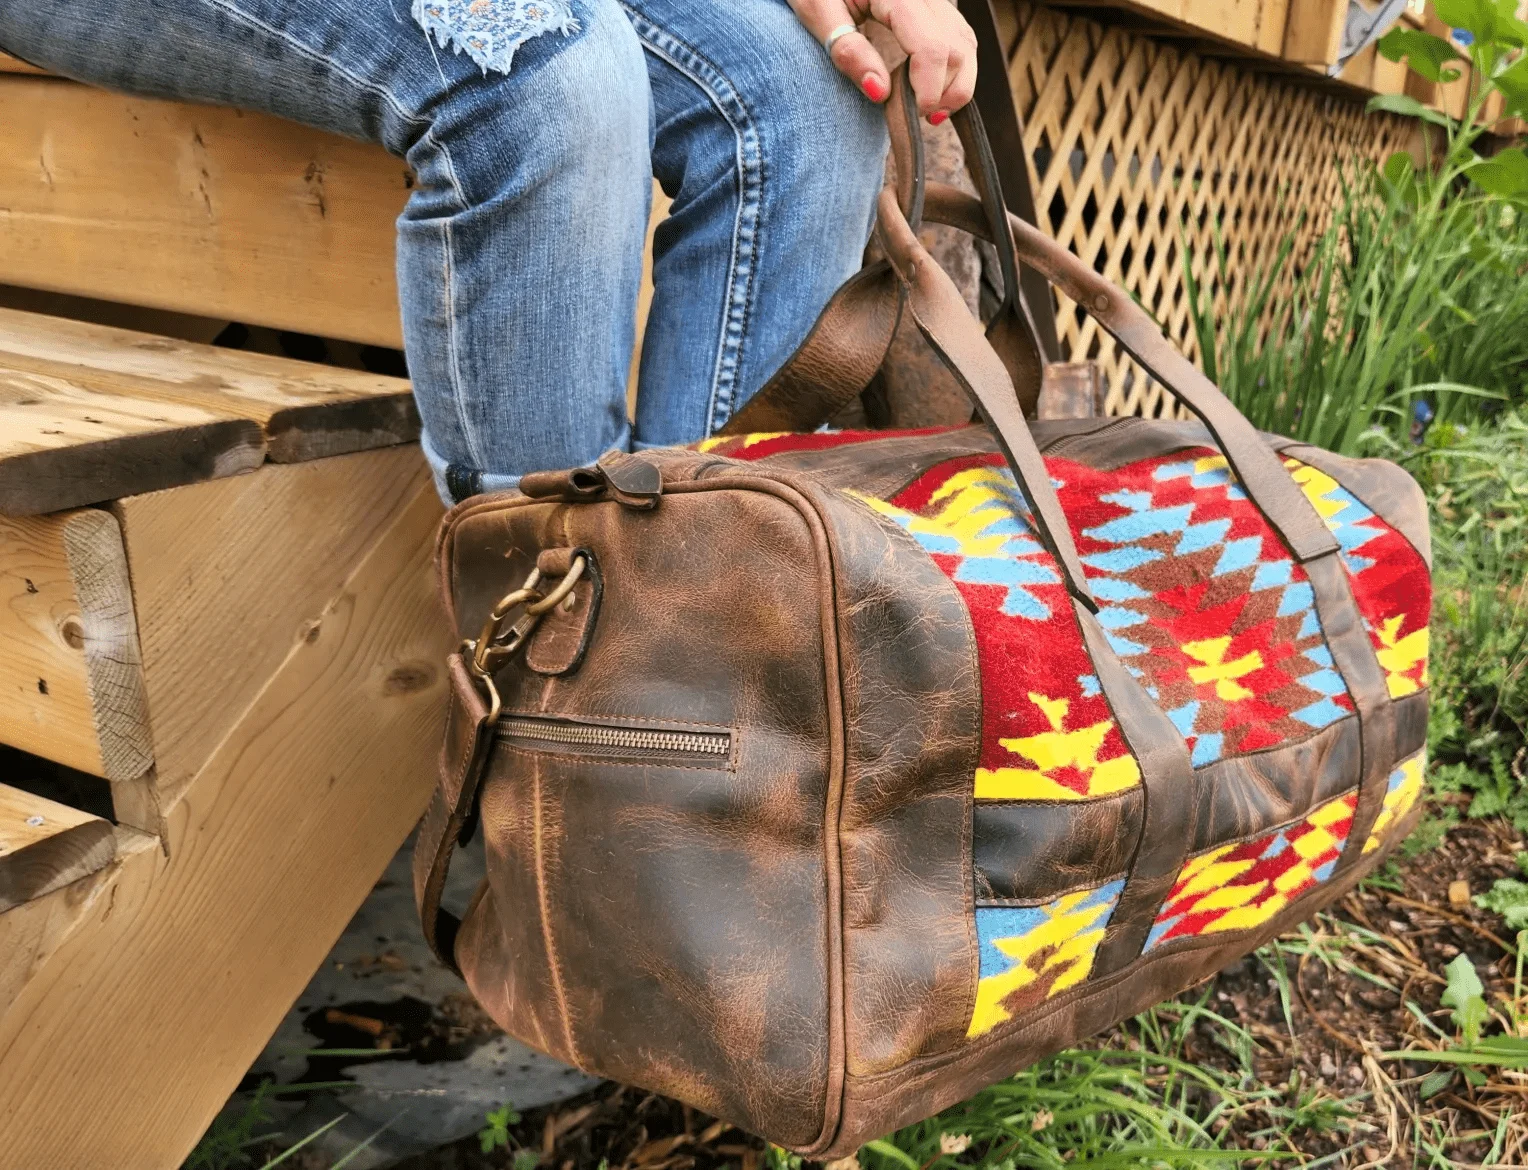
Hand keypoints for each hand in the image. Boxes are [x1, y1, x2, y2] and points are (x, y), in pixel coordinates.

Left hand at [788, 0, 977, 120]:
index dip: (929, 89)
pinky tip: (933, 88)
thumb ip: (848, 50)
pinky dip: (954, 68)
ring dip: (956, 83)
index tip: (914, 114)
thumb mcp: (817, 11)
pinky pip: (959, 37)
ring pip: (966, 43)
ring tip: (928, 109)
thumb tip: (880, 93)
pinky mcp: (934, 5)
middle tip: (918, 116)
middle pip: (957, 47)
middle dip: (946, 91)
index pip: (932, 47)